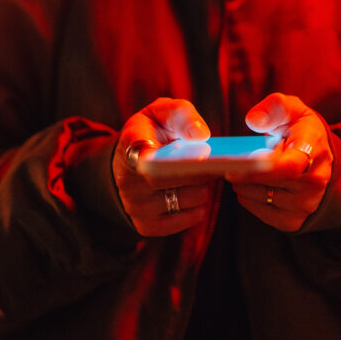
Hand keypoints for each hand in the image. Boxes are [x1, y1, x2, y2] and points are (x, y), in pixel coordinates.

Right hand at [113, 98, 214, 236]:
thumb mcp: (161, 113)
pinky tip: (192, 192)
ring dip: (204, 186)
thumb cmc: (152, 133)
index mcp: (130, 145)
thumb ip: (181, 114)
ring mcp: (135, 207)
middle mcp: (127, 180)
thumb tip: (201, 136)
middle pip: (177, 177)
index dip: (166, 154)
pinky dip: (200, 205)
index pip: (141, 151)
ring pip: (191, 198)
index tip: (199, 151)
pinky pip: (191, 218)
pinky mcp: (148, 227)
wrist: (130, 163)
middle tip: (214, 160)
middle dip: (203, 168)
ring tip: (197, 175)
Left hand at [227, 93, 332, 231]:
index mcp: (314, 150)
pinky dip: (248, 198)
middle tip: (229, 163)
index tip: (235, 165)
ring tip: (242, 170)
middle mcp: (316, 182)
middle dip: (243, 173)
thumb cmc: (299, 130)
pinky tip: (250, 185)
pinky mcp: (294, 221)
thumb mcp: (291, 109)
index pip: (289, 167)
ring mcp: (306, 205)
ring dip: (242, 185)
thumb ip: (274, 107)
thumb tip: (254, 121)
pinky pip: (259, 211)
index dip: (259, 169)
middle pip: (268, 184)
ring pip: (259, 198)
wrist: (318, 158)